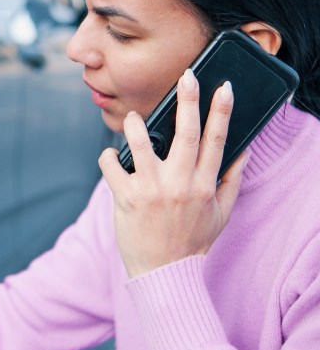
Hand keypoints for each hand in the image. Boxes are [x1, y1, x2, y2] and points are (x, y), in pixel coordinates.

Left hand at [98, 69, 248, 277]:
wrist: (164, 273)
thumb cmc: (192, 241)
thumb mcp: (221, 212)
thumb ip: (231, 180)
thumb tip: (242, 151)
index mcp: (204, 185)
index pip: (217, 140)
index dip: (221, 111)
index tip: (223, 87)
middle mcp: (180, 183)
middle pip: (186, 134)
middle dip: (188, 101)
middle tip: (187, 76)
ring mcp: (151, 190)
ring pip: (143, 144)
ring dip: (135, 126)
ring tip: (132, 118)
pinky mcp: (126, 197)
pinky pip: (112, 166)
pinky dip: (108, 157)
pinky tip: (111, 156)